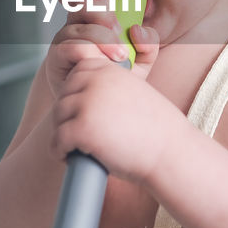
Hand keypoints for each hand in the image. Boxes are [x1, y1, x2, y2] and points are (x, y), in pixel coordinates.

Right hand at [45, 8, 158, 98]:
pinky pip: (74, 46)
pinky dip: (91, 53)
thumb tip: (139, 31)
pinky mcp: (56, 57)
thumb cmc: (115, 78)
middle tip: (120, 32)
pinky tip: (102, 63)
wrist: (94, 104)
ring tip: (120, 56)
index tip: (118, 6)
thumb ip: (148, 45)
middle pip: (85, 3)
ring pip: (82, 27)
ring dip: (104, 39)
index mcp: (93, 17)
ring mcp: (64, 39)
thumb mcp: (140, 62)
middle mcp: (76, 23)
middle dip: (105, 15)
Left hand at [50, 56, 185, 184]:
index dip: (77, 96)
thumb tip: (79, 99)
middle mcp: (97, 81)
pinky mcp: (82, 128)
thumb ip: (109, 89)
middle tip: (80, 136)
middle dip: (67, 116)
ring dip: (63, 134)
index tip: (86, 115)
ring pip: (58, 118)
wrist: (171, 153)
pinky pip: (57, 139)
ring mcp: (88, 103)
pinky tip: (69, 158)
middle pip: (63, 96)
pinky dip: (59, 151)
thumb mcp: (134, 94)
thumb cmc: (156, 131)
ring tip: (76, 148)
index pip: (76, 75)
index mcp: (109, 70)